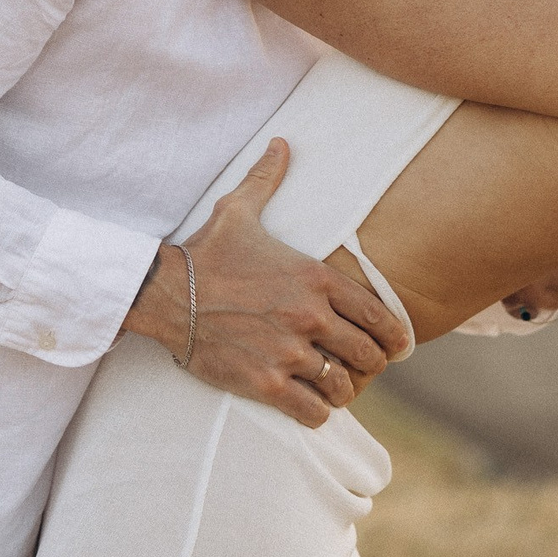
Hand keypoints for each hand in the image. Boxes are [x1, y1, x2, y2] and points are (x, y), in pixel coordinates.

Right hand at [122, 140, 412, 427]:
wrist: (162, 293)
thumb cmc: (206, 253)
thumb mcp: (239, 210)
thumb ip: (267, 178)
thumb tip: (281, 143)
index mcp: (315, 277)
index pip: (379, 315)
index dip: (394, 337)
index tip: (395, 347)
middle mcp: (310, 316)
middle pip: (369, 354)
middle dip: (370, 365)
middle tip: (362, 369)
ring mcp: (288, 351)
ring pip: (344, 386)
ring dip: (343, 391)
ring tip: (334, 388)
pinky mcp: (264, 383)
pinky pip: (313, 412)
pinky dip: (317, 413)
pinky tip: (310, 406)